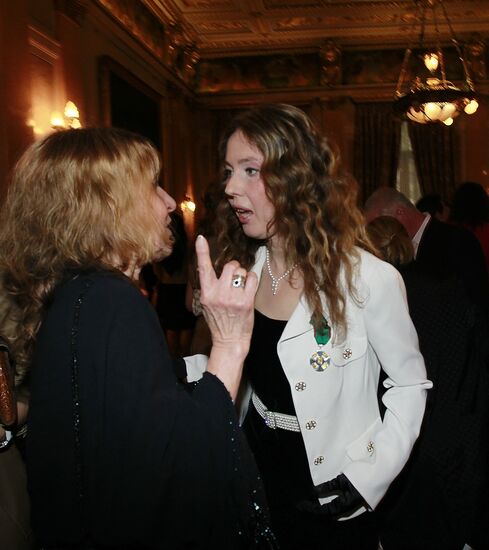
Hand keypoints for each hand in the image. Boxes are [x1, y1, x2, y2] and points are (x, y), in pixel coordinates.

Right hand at [195, 235, 257, 397]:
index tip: (201, 238)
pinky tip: (249, 288)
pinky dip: (253, 280)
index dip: (202, 252)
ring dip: (244, 276)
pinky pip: (252, 279)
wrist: (229, 340)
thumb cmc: (219, 320)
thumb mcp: (207, 303)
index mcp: (206, 293)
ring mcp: (232, 298)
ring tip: (241, 287)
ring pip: (242, 271)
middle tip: (235, 279)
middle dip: (235, 268)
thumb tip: (214, 268)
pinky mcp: (246, 302)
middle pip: (230, 266)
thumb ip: (210, 286)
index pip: (202, 268)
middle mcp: (218, 294)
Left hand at [297, 474, 365, 518]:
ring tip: (311, 504)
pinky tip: (323, 502)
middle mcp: (350, 507)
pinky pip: (339, 506)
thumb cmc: (362, 473)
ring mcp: (352, 504)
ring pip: (334, 511)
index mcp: (347, 503)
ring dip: (323, 509)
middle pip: (330, 513)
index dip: (313, 509)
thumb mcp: (343, 479)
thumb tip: (314, 491)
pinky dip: (330, 505)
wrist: (380, 471)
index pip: (326, 510)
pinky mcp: (354, 500)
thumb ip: (329, 486)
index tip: (302, 505)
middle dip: (316, 510)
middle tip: (304, 505)